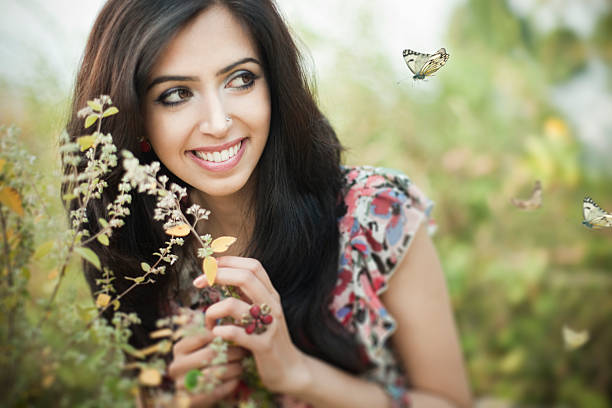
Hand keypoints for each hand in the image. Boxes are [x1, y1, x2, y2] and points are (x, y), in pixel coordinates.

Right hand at [167, 329, 247, 406]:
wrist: (195, 393)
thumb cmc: (203, 365)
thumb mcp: (201, 349)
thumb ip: (211, 337)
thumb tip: (230, 323)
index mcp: (179, 349)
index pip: (203, 335)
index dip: (223, 335)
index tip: (237, 336)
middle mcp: (176, 365)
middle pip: (210, 354)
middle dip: (232, 352)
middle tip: (244, 352)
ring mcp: (181, 384)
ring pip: (215, 372)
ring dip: (234, 368)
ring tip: (242, 365)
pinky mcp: (191, 400)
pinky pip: (216, 391)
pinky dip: (230, 384)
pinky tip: (237, 380)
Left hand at [194, 256, 309, 394]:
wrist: (291, 370)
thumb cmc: (268, 339)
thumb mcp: (261, 312)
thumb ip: (246, 295)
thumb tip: (222, 275)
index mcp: (271, 295)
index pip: (253, 266)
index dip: (229, 261)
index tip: (209, 267)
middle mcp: (272, 306)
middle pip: (245, 277)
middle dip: (218, 275)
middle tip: (199, 282)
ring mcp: (269, 325)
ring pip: (234, 305)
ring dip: (213, 311)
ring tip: (209, 322)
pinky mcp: (263, 346)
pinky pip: (237, 334)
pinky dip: (222, 331)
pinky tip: (216, 333)